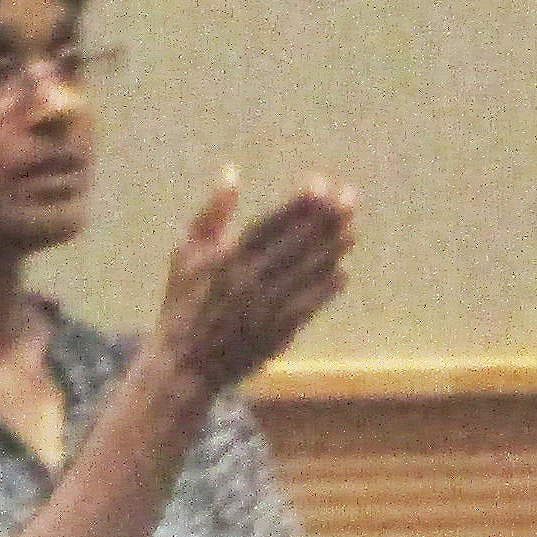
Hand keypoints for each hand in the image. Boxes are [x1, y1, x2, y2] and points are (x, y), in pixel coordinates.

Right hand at [155, 168, 356, 390]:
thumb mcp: (187, 254)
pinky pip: (310, 305)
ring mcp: (268, 307)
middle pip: (298, 244)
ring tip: (353, 228)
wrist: (184, 363)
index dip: (300, 204)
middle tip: (351, 197)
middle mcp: (251, 281)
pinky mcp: (279, 332)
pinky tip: (342, 272)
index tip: (321, 183)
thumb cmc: (183, 303)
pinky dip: (327, 288)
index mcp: (228, 259)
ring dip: (334, 249)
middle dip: (327, 219)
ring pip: (308, 272)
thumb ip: (212, 214)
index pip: (272, 224)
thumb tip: (231, 173)